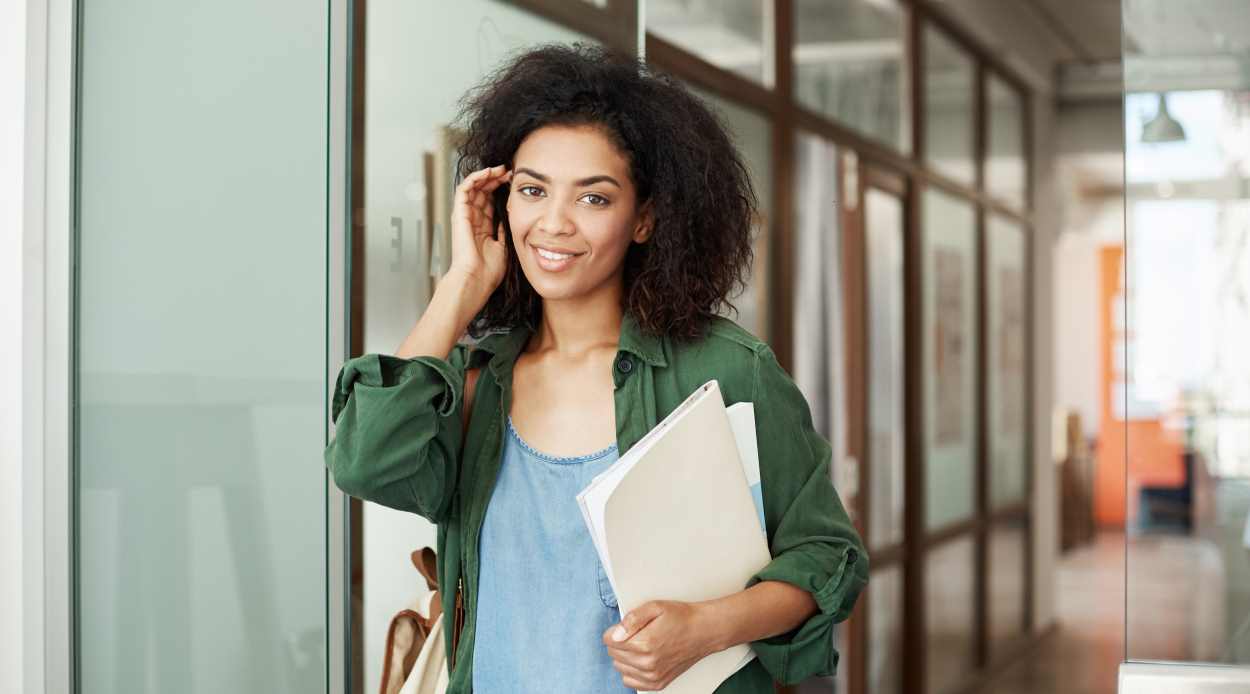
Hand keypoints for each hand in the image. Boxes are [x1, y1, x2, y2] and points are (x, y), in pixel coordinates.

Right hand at [446, 164, 510, 295]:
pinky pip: (464, 189)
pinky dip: (475, 178)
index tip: (515, 183)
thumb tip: (510, 219)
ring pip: (473, 188)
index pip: (489, 202)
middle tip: (509, 171)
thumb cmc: (488, 271)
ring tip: (500, 169)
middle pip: (482, 192)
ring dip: (486, 176)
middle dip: (495, 179)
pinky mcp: (459, 214)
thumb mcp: (503, 247)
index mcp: (482, 228)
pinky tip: (488, 172)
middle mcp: (472, 220)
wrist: (476, 279)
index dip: (500, 190)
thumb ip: (503, 231)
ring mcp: (464, 216)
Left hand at [602, 600, 718, 691]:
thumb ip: (632, 619)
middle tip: (637, 633)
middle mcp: (647, 663)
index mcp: (644, 644)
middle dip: (619, 642)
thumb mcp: (655, 607)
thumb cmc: (681, 618)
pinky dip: (631, 671)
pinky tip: (641, 659)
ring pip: (620, 667)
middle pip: (613, 654)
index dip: (615, 630)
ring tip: (641, 644)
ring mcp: (653, 676)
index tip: (627, 626)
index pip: (608, 640)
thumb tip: (615, 634)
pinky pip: (630, 681)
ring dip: (625, 656)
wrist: (703, 632)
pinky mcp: (658, 683)